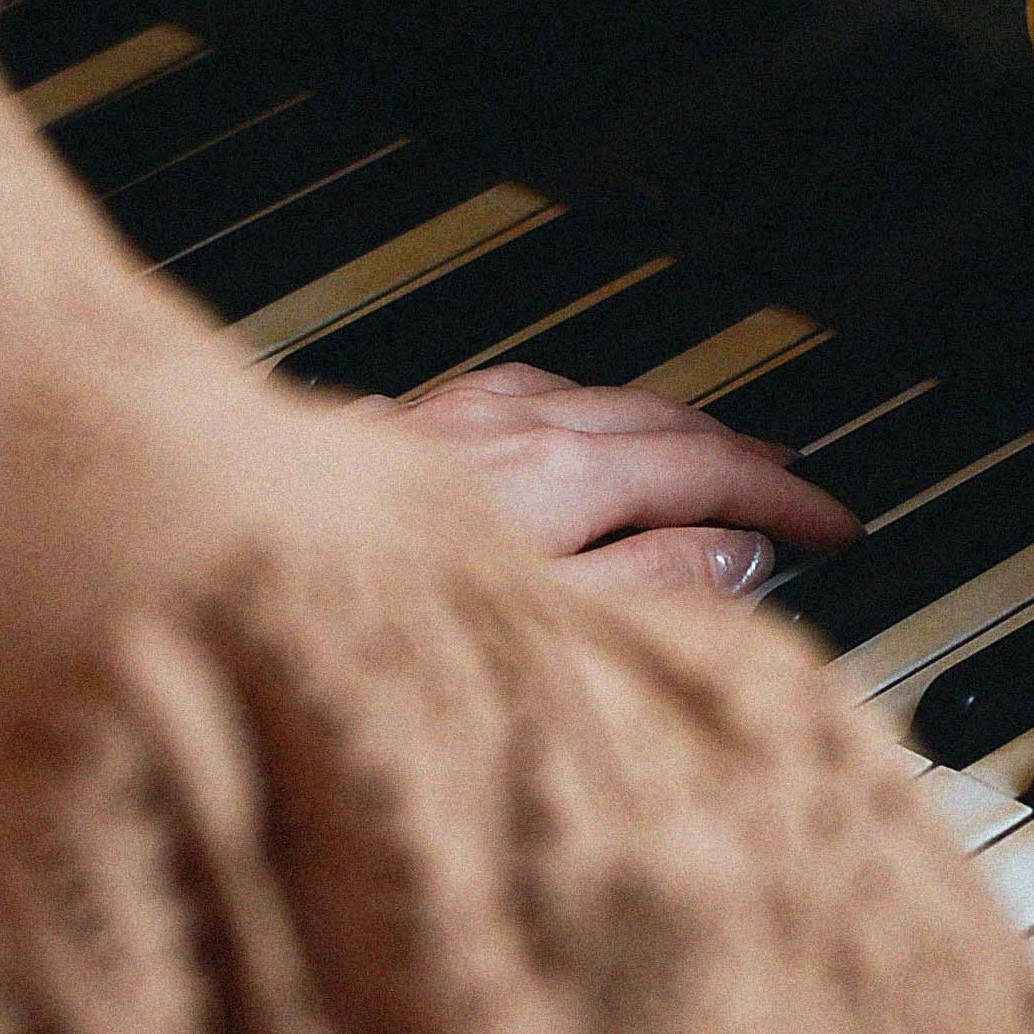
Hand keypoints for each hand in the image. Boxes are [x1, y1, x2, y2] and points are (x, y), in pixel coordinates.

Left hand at [384, 358, 856, 601]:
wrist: (198, 569)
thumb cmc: (355, 620)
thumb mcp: (539, 633)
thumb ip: (646, 589)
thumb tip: (732, 555)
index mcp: (551, 479)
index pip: (700, 475)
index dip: (779, 500)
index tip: (835, 525)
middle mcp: (498, 433)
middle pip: (648, 423)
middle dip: (733, 447)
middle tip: (793, 480)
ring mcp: (438, 423)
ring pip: (582, 400)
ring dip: (655, 423)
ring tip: (701, 449)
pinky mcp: (384, 434)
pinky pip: (514, 400)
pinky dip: (574, 413)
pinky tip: (558, 431)